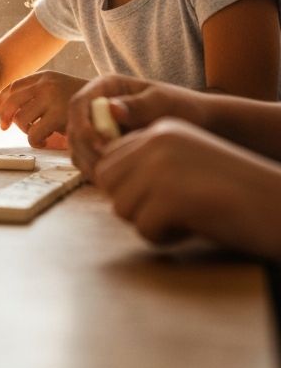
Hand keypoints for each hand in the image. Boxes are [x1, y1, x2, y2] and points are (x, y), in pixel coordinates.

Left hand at [0, 71, 85, 146]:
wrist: (113, 103)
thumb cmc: (83, 101)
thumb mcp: (59, 89)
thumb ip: (35, 93)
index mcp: (45, 76)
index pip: (13, 87)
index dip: (2, 100)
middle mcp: (46, 84)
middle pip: (11, 101)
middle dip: (4, 115)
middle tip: (5, 127)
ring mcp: (52, 99)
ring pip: (21, 119)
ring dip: (26, 130)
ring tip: (39, 132)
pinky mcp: (59, 116)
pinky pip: (33, 134)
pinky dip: (36, 141)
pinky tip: (46, 141)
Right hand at [67, 75, 207, 179]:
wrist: (198, 124)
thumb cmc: (182, 107)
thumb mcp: (163, 102)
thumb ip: (138, 105)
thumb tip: (112, 109)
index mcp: (106, 88)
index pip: (78, 104)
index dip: (83, 126)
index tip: (103, 146)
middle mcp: (96, 106)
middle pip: (73, 128)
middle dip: (85, 150)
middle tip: (106, 168)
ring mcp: (97, 127)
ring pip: (77, 147)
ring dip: (88, 163)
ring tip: (113, 176)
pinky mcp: (102, 146)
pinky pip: (88, 160)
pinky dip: (96, 171)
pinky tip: (116, 179)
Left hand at [94, 118, 280, 258]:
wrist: (280, 205)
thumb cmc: (237, 192)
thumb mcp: (188, 164)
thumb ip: (150, 164)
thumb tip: (103, 180)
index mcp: (161, 130)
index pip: (110, 160)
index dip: (127, 188)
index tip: (160, 198)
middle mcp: (157, 141)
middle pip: (108, 183)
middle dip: (133, 205)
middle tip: (172, 211)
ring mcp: (162, 166)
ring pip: (121, 207)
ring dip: (150, 222)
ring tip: (187, 217)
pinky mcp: (171, 196)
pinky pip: (143, 228)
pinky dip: (165, 238)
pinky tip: (196, 227)